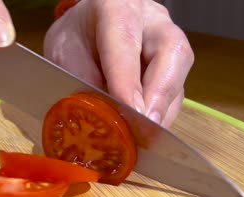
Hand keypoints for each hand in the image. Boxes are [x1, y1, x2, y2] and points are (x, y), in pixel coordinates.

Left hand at [44, 0, 193, 127]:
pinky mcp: (173, 65)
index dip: (128, 81)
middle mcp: (152, 21)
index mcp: (117, 7)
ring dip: (163, 109)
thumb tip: (106, 115)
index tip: (129, 113)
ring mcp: (167, 41)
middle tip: (147, 127)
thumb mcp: (65, 53)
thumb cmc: (78, 36)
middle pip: (172, 51)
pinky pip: (176, 89)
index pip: (125, 43)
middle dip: (161, 94)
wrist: (90, 24)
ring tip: (145, 136)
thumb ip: (82, 79)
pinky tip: (147, 130)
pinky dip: (162, 113)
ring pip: (179, 73)